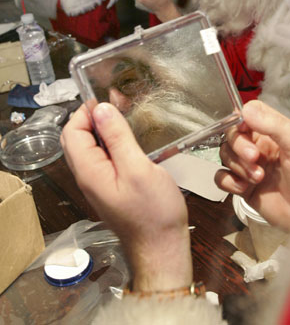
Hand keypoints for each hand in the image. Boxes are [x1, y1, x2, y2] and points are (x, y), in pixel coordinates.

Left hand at [61, 103, 191, 290]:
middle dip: (93, 118)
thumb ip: (118, 138)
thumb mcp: (138, 169)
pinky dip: (112, 143)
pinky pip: (103, 158)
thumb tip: (101, 109)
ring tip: (127, 118)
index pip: (71, 132)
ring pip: (91, 148)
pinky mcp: (111, 187)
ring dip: (104, 130)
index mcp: (89, 171)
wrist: (161, 247)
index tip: (107, 100)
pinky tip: (131, 140)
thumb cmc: (153, 212)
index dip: (85, 112)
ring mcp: (98, 183)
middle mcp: (88, 176)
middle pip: (77, 139)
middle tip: (119, 106)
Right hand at [215, 100, 289, 230]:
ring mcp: (250, 167)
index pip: (247, 116)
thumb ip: (274, 124)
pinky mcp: (244, 187)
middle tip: (255, 157)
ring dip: (239, 166)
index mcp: (274, 133)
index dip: (240, 120)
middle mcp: (260, 147)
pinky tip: (244, 187)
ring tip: (258, 178)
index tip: (242, 128)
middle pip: (232, 135)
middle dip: (239, 146)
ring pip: (226, 155)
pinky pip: (222, 178)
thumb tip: (246, 109)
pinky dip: (228, 181)